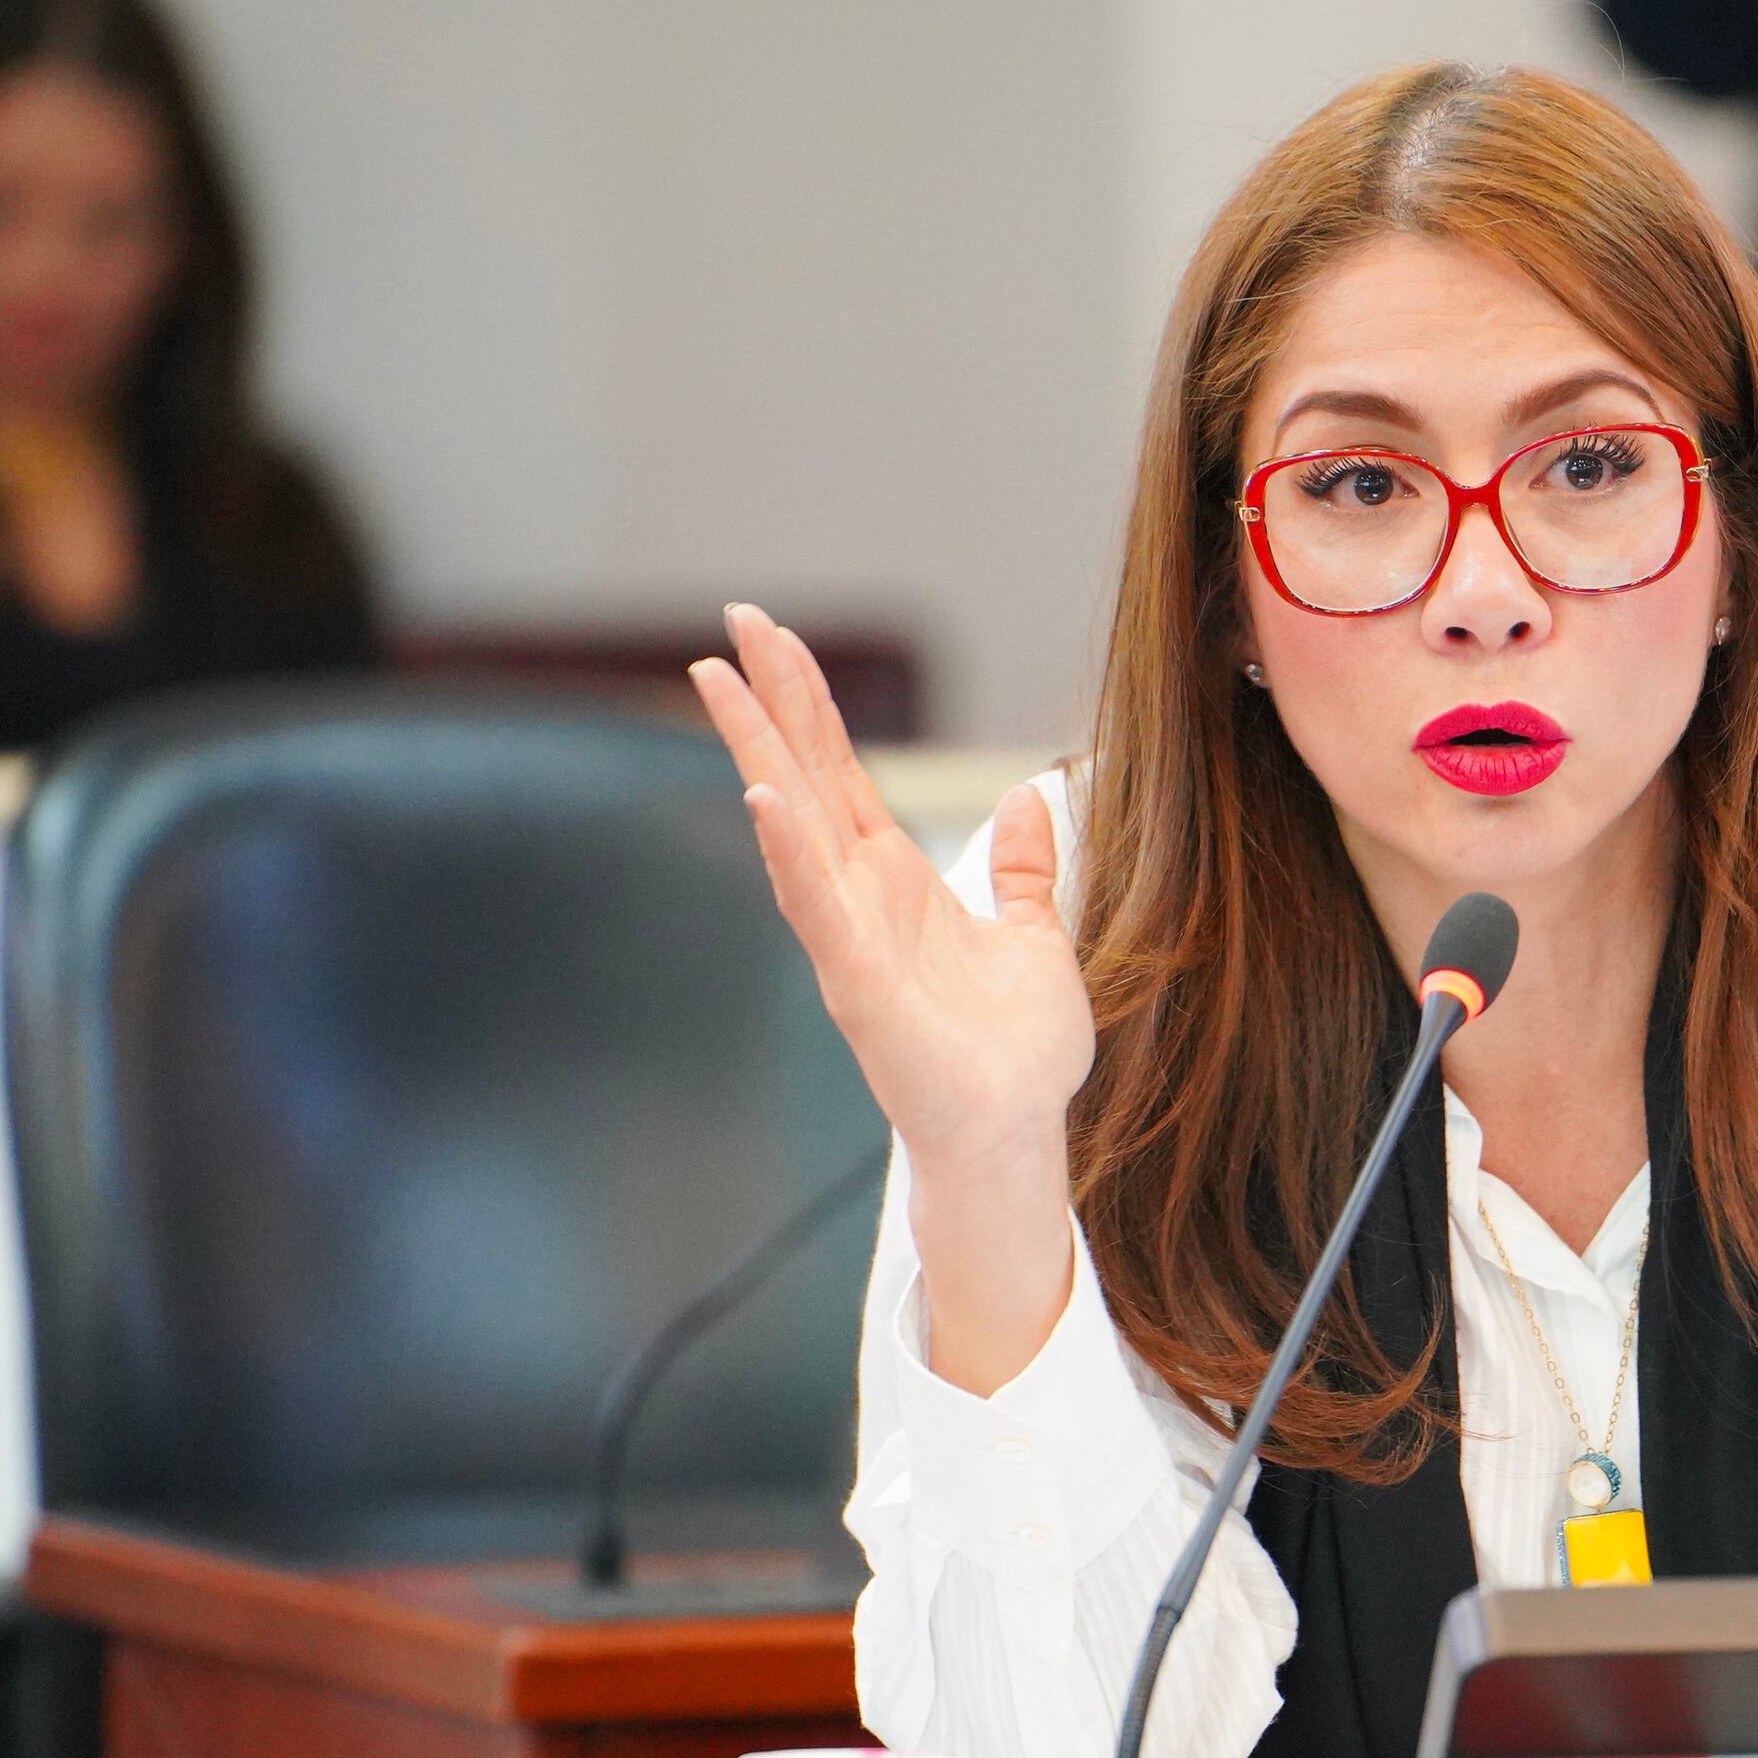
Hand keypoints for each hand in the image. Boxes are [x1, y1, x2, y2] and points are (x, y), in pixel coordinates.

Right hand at [691, 606, 1093, 1173]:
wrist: (1017, 1134)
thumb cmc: (1018, 1053)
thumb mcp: (1036, 937)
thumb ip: (1022, 869)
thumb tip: (1027, 795)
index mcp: (897, 880)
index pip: (842, 772)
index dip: (811, 704)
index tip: (775, 640)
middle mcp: (859, 898)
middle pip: (805, 776)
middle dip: (770, 699)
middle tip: (732, 623)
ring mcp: (848, 938)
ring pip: (793, 825)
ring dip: (758, 752)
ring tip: (720, 683)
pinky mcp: (856, 984)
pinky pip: (814, 907)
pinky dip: (788, 852)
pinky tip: (765, 798)